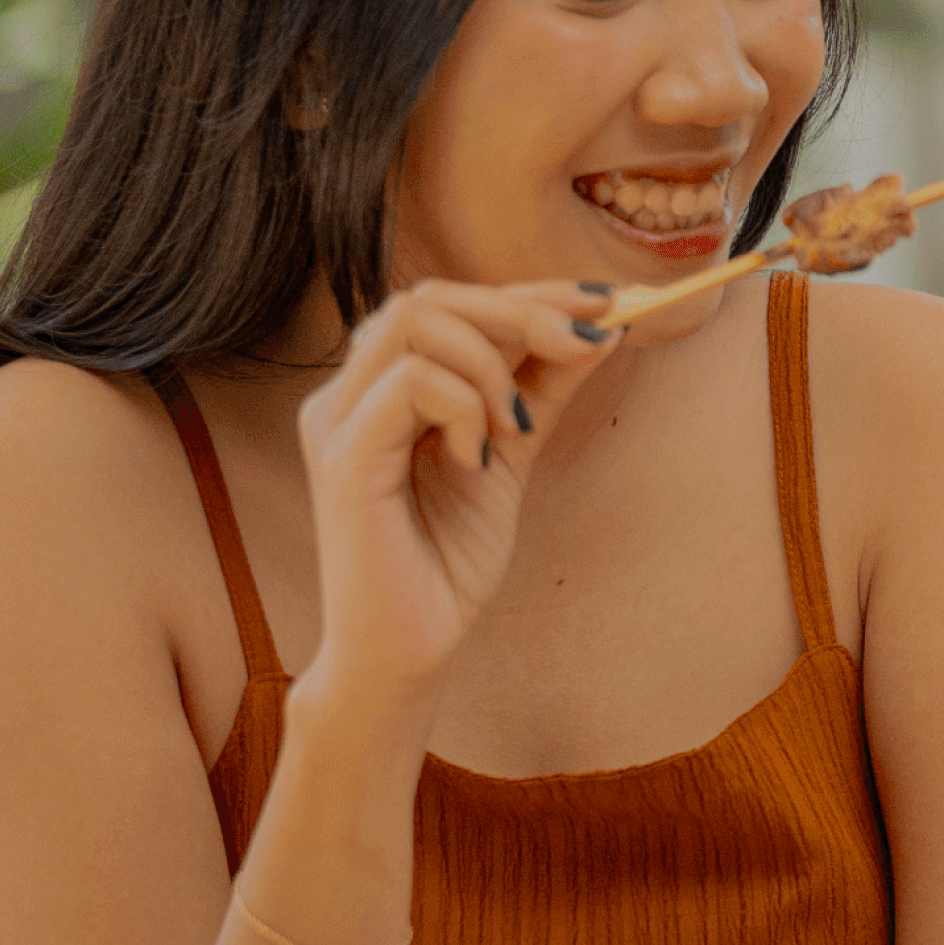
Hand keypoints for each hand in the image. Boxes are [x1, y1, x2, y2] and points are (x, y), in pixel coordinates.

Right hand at [294, 280, 623, 704]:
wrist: (407, 651)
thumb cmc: (446, 562)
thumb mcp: (511, 457)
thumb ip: (541, 391)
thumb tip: (598, 330)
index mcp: (380, 388)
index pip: (448, 305)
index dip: (529, 293)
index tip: (605, 304)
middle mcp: (348, 393)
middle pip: (428, 297)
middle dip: (523, 310)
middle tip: (587, 344)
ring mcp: (338, 421)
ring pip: (414, 322)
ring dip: (493, 361)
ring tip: (517, 427)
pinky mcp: (344, 459)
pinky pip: (410, 385)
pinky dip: (464, 407)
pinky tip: (479, 462)